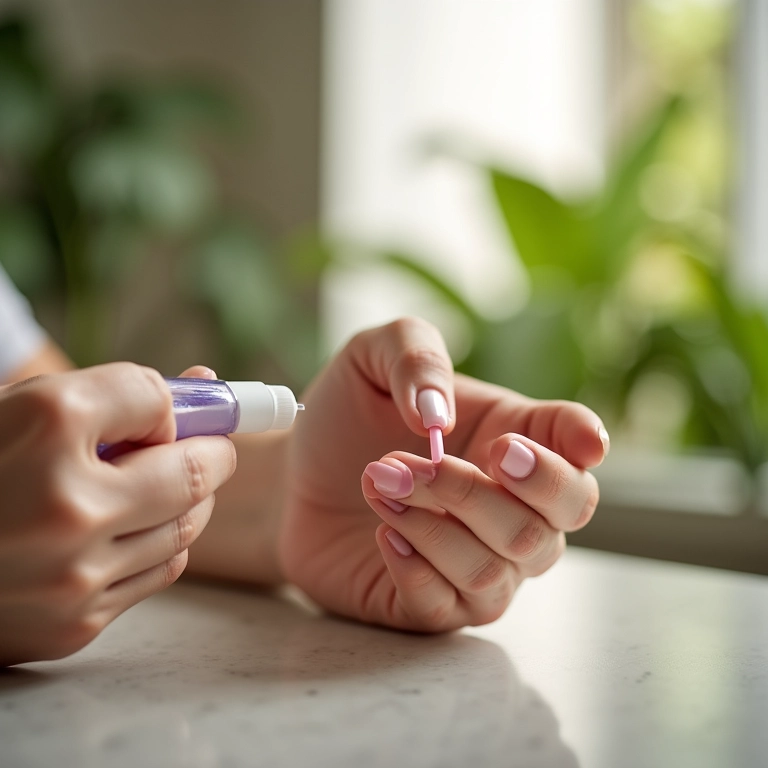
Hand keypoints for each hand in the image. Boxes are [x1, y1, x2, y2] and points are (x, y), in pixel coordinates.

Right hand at [0, 363, 235, 665]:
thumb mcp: (23, 411)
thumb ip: (113, 397)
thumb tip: (203, 383)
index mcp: (45, 428)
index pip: (152, 396)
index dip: (167, 402)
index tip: (165, 415)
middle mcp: (67, 503)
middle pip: (193, 473)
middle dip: (213, 455)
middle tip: (210, 450)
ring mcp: (73, 573)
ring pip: (186, 527)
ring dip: (190, 501)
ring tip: (165, 488)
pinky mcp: (74, 624)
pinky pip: (160, 571)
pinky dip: (160, 544)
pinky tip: (130, 530)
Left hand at [279, 318, 606, 631]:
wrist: (298, 473)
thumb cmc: (349, 414)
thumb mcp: (370, 357)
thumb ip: (414, 356)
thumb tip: (438, 416)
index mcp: (515, 437)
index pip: (577, 447)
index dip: (580, 443)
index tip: (545, 443)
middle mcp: (512, 507)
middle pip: (547, 524)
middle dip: (475, 494)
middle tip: (411, 461)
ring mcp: (480, 562)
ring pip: (495, 569)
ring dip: (432, 526)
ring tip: (378, 483)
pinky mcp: (434, 604)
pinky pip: (449, 607)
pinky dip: (414, 568)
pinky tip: (382, 532)